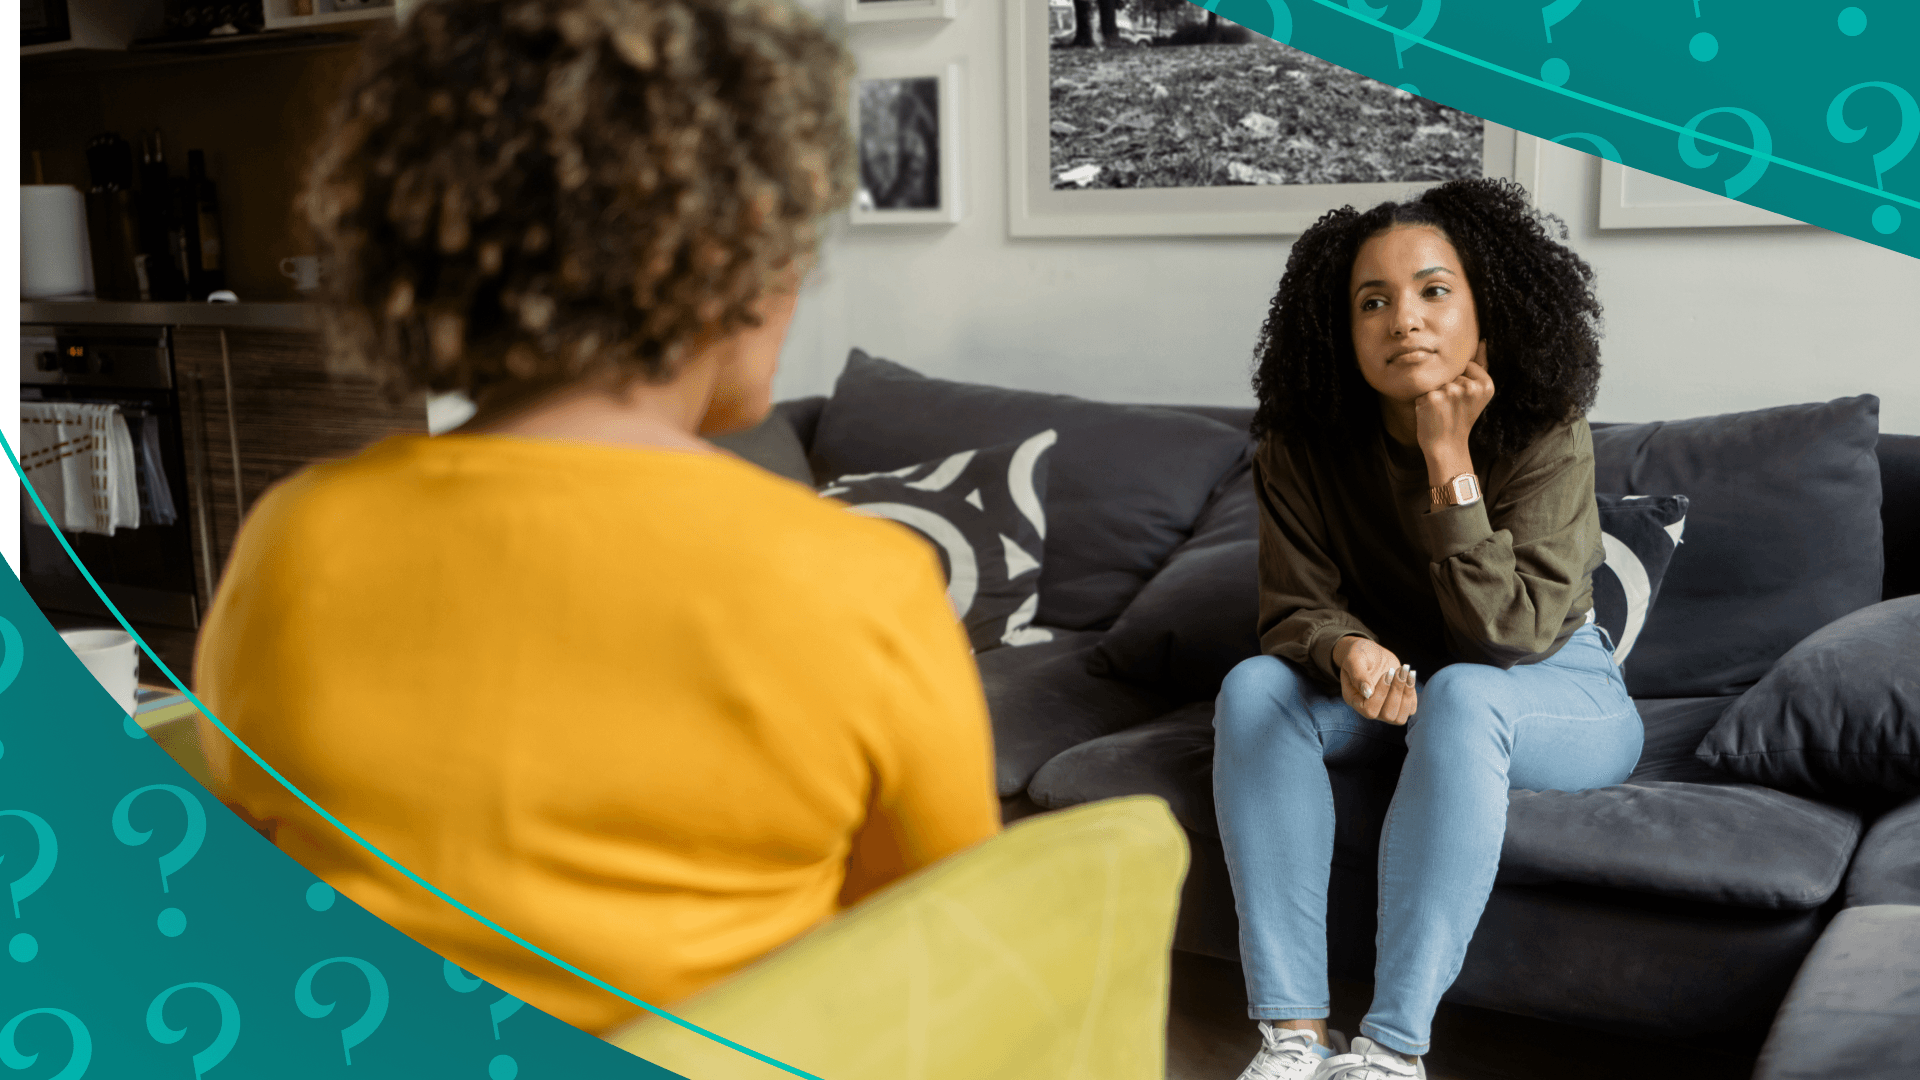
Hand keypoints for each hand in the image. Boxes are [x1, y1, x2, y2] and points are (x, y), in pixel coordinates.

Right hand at [1332, 635, 1417, 724]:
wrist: (1371, 653)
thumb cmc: (1359, 654)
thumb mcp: (1354, 659)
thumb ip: (1358, 675)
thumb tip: (1367, 693)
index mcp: (1355, 700)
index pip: (1370, 710)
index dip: (1381, 694)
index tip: (1388, 673)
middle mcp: (1369, 709)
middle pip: (1388, 715)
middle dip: (1396, 692)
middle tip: (1399, 670)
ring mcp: (1384, 709)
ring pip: (1400, 717)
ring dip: (1407, 694)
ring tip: (1406, 672)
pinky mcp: (1398, 704)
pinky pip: (1410, 709)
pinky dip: (1412, 693)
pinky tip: (1409, 675)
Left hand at [1414, 342, 1494, 467]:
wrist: (1447, 446)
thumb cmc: (1460, 419)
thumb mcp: (1476, 393)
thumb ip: (1480, 366)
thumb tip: (1483, 341)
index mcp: (1487, 384)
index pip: (1465, 365)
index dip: (1460, 382)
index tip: (1464, 401)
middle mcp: (1471, 387)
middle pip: (1450, 372)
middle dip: (1447, 388)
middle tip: (1453, 409)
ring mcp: (1451, 392)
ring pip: (1436, 381)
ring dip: (1435, 394)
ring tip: (1443, 411)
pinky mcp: (1433, 398)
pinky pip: (1423, 390)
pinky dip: (1423, 402)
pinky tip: (1432, 414)